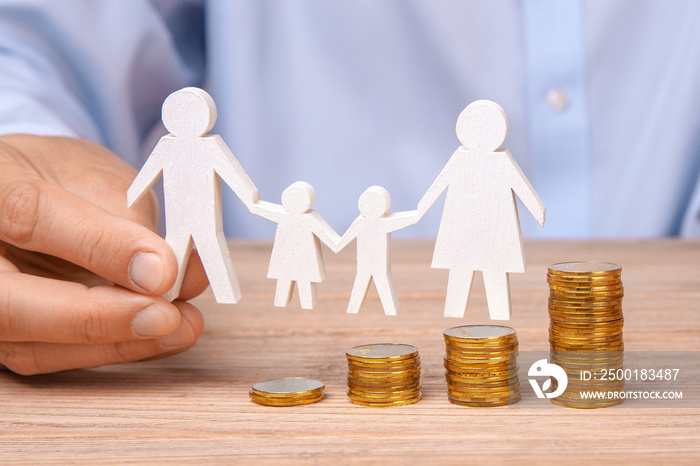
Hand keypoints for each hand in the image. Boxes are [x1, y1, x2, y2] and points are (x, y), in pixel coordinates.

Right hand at [0, 135, 208, 374]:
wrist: (18, 191)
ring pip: (31, 345)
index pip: (29, 215)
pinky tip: (158, 337)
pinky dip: (109, 350)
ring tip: (179, 328)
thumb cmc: (55, 177)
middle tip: (167, 316)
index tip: (162, 269)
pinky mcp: (2, 334)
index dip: (99, 245)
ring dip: (114, 344)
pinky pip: (49, 356)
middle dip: (98, 317)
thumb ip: (127, 219)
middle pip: (11, 305)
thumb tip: (175, 274)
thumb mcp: (93, 175)